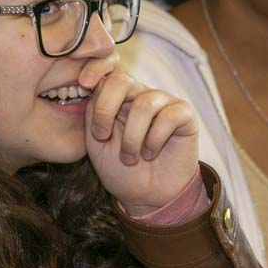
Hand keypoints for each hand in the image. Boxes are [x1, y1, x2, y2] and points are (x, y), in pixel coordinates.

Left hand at [84, 70, 198, 215]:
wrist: (148, 197)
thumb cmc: (121, 170)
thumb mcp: (96, 143)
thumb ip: (92, 113)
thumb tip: (91, 87)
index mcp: (117, 98)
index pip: (106, 71)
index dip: (94, 69)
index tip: (82, 84)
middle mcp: (140, 95)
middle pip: (122, 80)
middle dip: (106, 108)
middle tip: (101, 135)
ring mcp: (164, 103)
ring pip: (144, 105)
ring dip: (132, 137)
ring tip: (130, 158)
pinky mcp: (184, 114)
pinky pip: (168, 116)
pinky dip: (154, 140)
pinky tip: (151, 153)